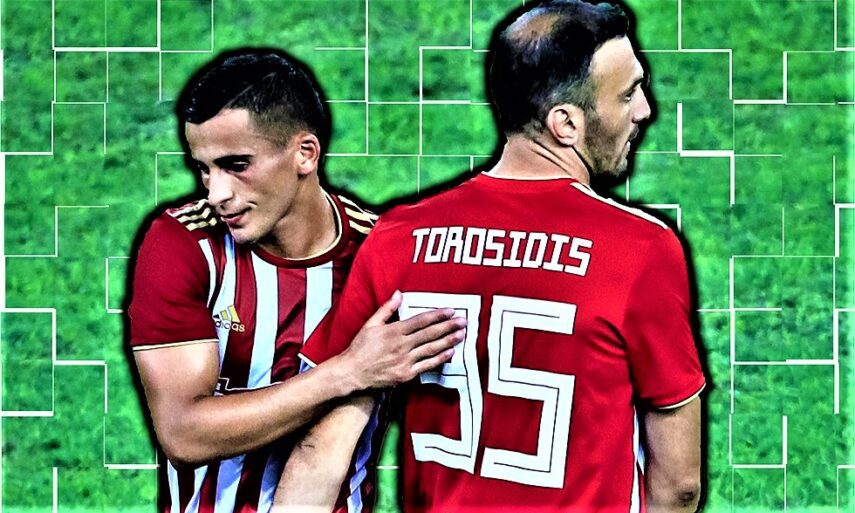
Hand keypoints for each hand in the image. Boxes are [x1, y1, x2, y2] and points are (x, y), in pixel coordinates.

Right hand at [341, 291, 465, 389]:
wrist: (352, 373)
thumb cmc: (360, 348)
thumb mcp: (370, 324)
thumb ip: (386, 309)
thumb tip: (399, 293)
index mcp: (394, 331)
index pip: (421, 320)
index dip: (438, 315)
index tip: (451, 310)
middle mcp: (402, 345)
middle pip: (430, 333)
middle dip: (449, 326)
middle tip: (464, 320)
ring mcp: (405, 361)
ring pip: (431, 349)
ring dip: (448, 341)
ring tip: (461, 334)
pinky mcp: (406, 374)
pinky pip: (427, 365)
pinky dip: (440, 359)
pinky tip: (450, 352)